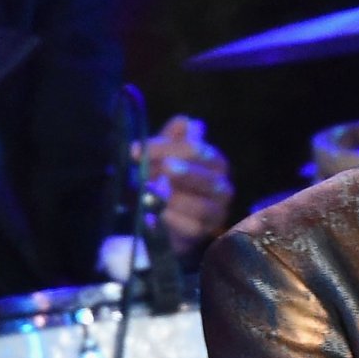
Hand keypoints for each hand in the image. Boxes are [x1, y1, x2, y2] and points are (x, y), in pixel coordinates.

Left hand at [137, 115, 232, 255]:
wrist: (165, 219)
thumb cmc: (167, 181)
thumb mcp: (165, 156)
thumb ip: (172, 139)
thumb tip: (187, 123)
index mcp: (215, 163)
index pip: (197, 150)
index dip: (166, 148)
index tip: (136, 150)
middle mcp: (222, 187)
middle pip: (207, 179)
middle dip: (184, 173)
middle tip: (164, 169)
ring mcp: (217, 213)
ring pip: (202, 206)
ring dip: (174, 200)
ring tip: (152, 194)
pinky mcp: (206, 234)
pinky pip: (193, 227)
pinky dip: (173, 220)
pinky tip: (154, 215)